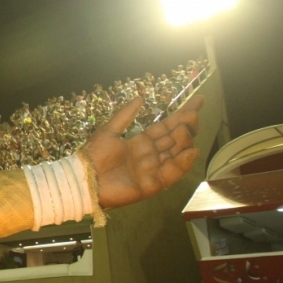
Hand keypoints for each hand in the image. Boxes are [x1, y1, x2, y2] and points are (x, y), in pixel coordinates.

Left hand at [83, 95, 203, 208]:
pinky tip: (191, 151)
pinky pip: (172, 173)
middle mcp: (150, 154)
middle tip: (192, 114)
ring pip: (177, 154)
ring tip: (184, 130)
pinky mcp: (153, 184)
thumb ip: (125, 115)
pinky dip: (183, 163)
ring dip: (184, 141)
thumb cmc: (93, 155)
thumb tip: (140, 97)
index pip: (166, 126)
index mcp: (140, 142)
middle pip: (175, 139)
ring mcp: (153, 169)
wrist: (84, 179)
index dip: (182, 114)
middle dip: (187, 126)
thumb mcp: (109, 130)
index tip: (198, 100)